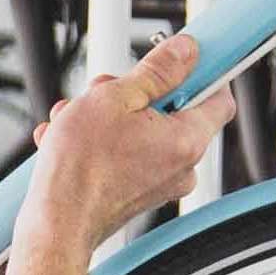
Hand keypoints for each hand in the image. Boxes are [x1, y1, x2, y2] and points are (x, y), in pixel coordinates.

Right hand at [20, 32, 237, 253]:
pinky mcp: (139, 193)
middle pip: (173, 110)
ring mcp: (161, 183)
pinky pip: (129, 154)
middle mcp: (182, 166)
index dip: (200, 71)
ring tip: (77, 120)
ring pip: (144, 130)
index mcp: (187, 140)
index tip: (177, 59)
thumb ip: (156, 71)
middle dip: (135, 93)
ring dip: (109, 117)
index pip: (220, 96)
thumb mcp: (114, 98)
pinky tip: (72, 141)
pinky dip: (102, 143)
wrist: (55, 223)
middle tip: (105, 91)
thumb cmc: (80, 169)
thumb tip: (184, 51)